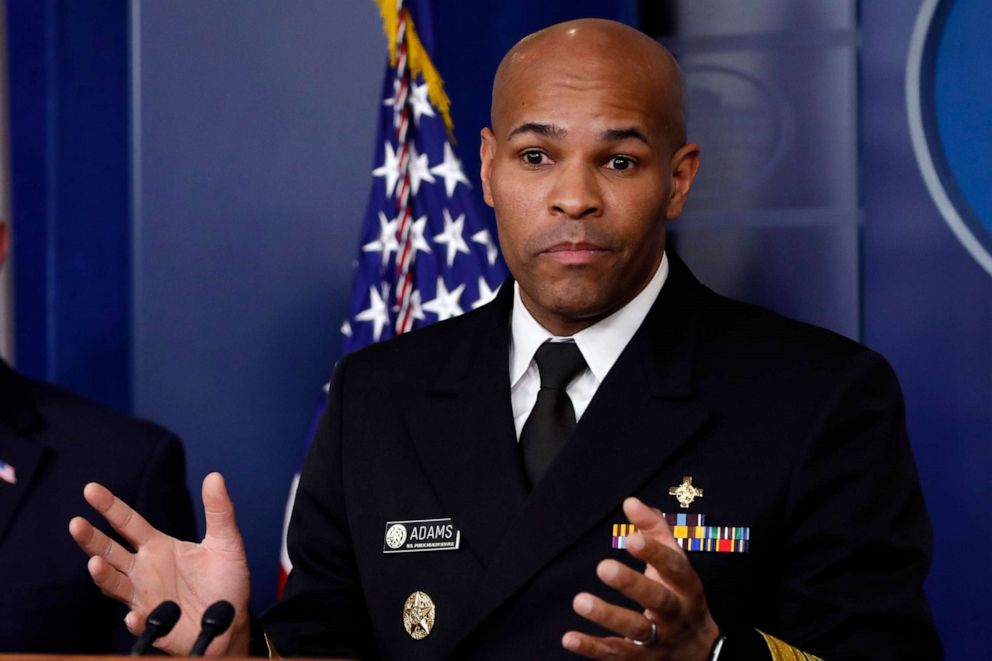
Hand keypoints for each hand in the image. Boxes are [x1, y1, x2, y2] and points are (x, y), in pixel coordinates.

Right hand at [69, 472, 251, 655]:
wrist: (231, 621)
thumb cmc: (225, 580)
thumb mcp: (226, 542)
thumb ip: (219, 512)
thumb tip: (215, 476)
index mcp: (158, 547)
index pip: (128, 523)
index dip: (110, 506)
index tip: (90, 489)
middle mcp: (144, 570)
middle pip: (110, 551)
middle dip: (92, 539)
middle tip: (76, 524)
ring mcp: (145, 597)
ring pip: (115, 585)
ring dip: (103, 576)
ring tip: (95, 564)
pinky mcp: (155, 625)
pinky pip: (140, 623)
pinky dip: (135, 620)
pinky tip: (134, 615)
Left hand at [562, 497, 719, 659]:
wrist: (698, 652)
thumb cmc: (679, 593)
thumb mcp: (674, 560)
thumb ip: (654, 529)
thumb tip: (630, 502)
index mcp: (686, 586)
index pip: (674, 568)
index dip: (655, 554)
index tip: (631, 539)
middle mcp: (676, 614)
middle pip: (657, 600)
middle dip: (632, 584)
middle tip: (603, 567)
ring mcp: (659, 640)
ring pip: (636, 630)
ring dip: (607, 616)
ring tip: (580, 600)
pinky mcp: (640, 659)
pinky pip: (616, 654)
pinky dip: (592, 648)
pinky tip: (569, 637)